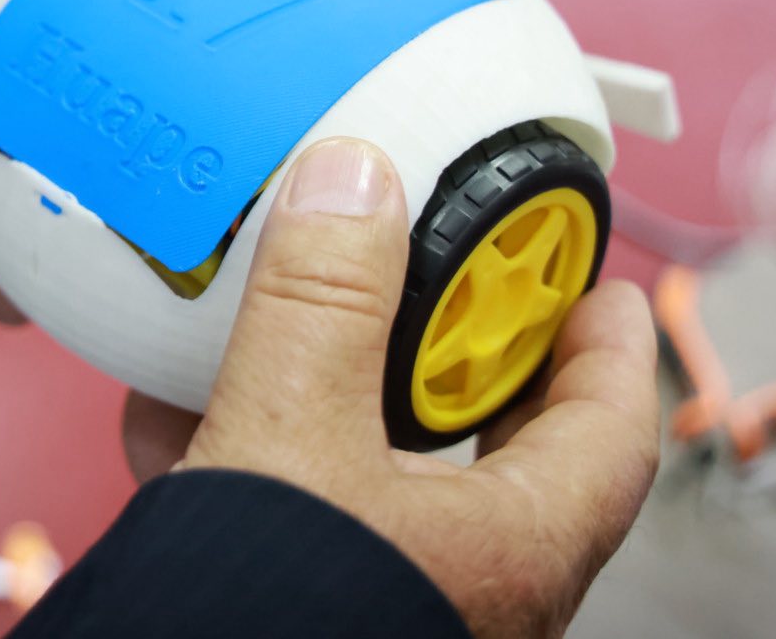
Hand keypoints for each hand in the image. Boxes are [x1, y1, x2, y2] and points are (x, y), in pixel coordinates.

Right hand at [123, 138, 659, 637]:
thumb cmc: (271, 621)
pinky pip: (290, 505)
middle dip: (438, 349)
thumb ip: (321, 303)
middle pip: (487, 440)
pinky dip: (240, 449)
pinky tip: (165, 419)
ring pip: (368, 467)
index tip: (590, 278)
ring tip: (253, 329)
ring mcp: (384, 591)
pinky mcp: (308, 596)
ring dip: (310, 390)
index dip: (606, 342)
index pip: (610, 426)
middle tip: (416, 276)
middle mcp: (463, 580)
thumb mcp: (290, 437)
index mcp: (512, 546)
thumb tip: (351, 182)